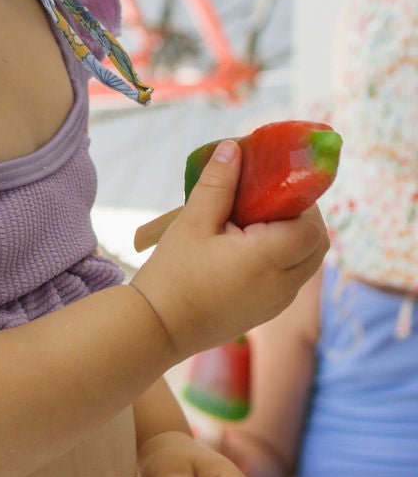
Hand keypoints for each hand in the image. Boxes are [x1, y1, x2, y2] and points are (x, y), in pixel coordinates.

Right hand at [131, 141, 328, 360]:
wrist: (158, 327)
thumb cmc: (173, 273)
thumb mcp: (192, 222)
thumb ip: (218, 184)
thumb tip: (233, 148)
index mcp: (267, 260)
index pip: (312, 228)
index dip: (301, 203)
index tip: (273, 187)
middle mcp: (282, 285)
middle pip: (318, 246)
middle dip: (303, 218)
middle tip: (268, 201)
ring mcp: (277, 303)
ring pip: (307, 264)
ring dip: (293, 239)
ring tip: (253, 224)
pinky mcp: (266, 312)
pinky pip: (291, 279)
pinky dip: (282, 259)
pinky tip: (245, 249)